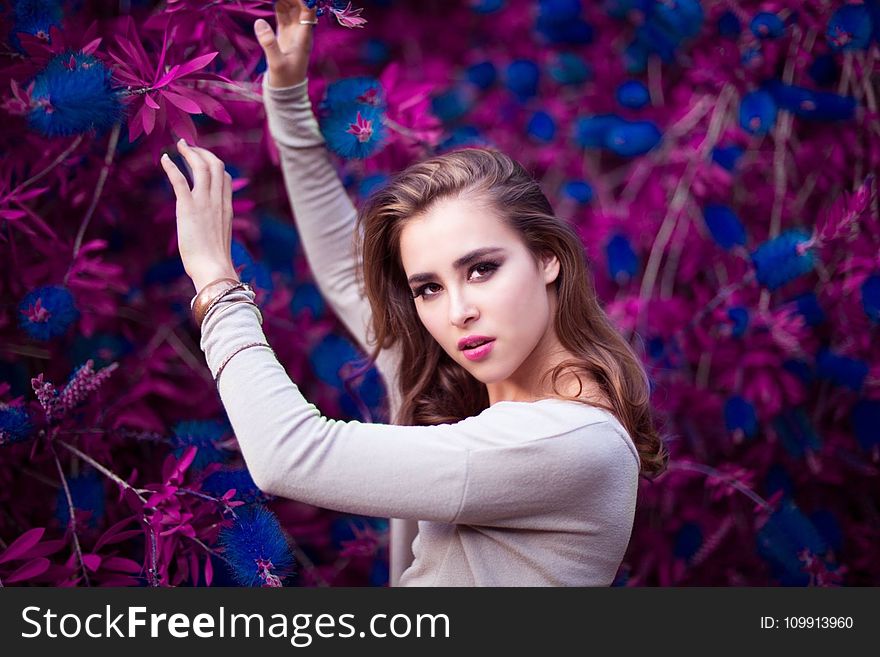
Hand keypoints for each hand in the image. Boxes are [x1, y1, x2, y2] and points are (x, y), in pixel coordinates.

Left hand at [160, 139, 237, 293]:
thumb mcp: (220, 240)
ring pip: (201, 166)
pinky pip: (180, 179)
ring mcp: (204, 202)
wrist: (213, 268)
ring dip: (190, 152)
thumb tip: (211, 235)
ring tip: (179, 145)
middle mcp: (218, 201)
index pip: (225, 178)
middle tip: (190, 147)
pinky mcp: (188, 207)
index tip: (203, 161)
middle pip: (216, 166)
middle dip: (203, 152)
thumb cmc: (215, 261)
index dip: (215, 165)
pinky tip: (164, 159)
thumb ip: (216, 228)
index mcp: (226, 208)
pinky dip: (172, 166)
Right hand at [254, 0, 317, 87]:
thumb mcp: (276, 63)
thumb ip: (269, 43)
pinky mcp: (284, 37)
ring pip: (291, 11)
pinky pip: (283, 17)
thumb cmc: (285, 80)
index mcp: (303, 37)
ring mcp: (292, 34)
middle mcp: (300, 33)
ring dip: (285, 0)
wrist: (285, 93)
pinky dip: (279, 7)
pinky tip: (274, 0)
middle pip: (299, 8)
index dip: (301, 1)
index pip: (307, 12)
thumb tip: (259, 22)